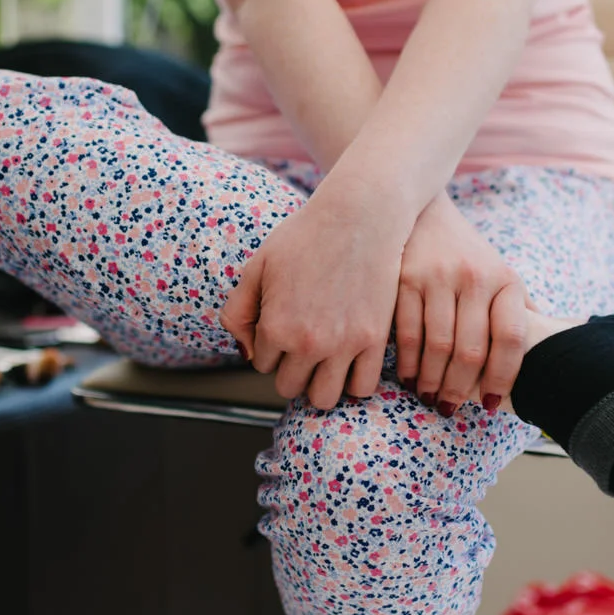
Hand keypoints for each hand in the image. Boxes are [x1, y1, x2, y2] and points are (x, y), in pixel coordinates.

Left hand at [222, 190, 407, 409]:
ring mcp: (344, 345)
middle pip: (289, 387)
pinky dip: (353, 382)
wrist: (359, 216)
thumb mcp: (257, 267)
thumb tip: (246, 353)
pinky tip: (349, 361)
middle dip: (290, 369)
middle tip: (300, 344)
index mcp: (276, 327)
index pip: (261, 364)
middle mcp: (308, 343)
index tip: (281, 325)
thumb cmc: (305, 236)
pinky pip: (362, 387)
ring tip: (322, 360)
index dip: (268, 346)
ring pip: (324, 399)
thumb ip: (238, 313)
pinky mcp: (374, 341)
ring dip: (319, 383)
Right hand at [394, 196, 529, 413]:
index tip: (490, 403)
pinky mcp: (404, 277)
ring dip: (431, 380)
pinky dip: (407, 362)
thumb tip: (554, 343)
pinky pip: (406, 331)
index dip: (502, 377)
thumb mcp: (500, 273)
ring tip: (428, 396)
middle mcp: (475, 277)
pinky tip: (408, 375)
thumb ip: (519, 310)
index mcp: (506, 281)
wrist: (424, 211)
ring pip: (437, 345)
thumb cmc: (466, 253)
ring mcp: (438, 276)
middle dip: (459, 388)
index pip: (511, 339)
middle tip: (449, 407)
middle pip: (471, 349)